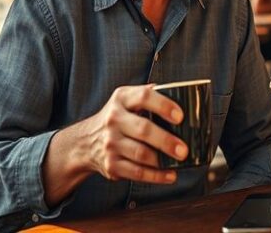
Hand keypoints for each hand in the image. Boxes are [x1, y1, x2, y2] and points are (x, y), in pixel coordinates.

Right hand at [43, 84, 187, 205]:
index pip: (144, 96)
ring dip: (162, 160)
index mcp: (122, 99)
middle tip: (183, 149)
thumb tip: (182, 93)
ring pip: (140, 153)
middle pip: (143, 129)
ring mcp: (111, 143)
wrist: (87, 141)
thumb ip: (150, 94)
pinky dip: (156, 176)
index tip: (180, 116)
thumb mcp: (127, 99)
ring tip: (181, 160)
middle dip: (166, 140)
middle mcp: (114, 119)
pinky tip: (170, 174)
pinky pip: (137, 172)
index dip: (163, 106)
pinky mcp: (111, 165)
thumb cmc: (119, 117)